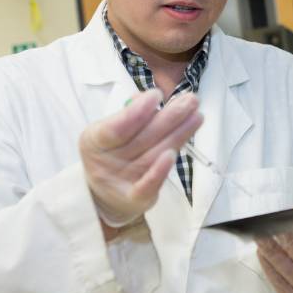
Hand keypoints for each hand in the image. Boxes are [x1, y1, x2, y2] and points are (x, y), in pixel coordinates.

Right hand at [79, 89, 202, 226]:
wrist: (104, 193)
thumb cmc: (112, 151)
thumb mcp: (110, 129)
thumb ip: (128, 113)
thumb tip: (144, 98)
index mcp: (95, 140)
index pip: (115, 127)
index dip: (137, 112)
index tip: (157, 94)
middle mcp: (106, 162)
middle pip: (142, 139)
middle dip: (170, 117)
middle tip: (191, 100)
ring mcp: (121, 181)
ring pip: (153, 155)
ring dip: (178, 135)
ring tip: (197, 117)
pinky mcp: (136, 198)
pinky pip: (149, 185)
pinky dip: (160, 171)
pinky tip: (173, 154)